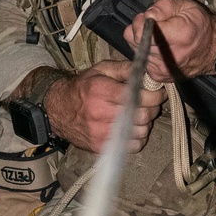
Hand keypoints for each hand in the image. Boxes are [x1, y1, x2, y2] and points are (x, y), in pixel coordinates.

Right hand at [45, 59, 165, 153]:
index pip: (139, 97)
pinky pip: (133, 146)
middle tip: (148, 104)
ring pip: (141, 132)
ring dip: (145, 124)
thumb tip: (148, 72)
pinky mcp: (101, 146)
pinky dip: (137, 138)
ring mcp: (101, 132)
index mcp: (102, 91)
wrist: (58, 109)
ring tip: (137, 115)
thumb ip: (125, 69)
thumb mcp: (101, 70)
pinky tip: (130, 128)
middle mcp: (101, 113)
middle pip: (143, 115)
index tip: (157, 92)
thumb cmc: (83, 87)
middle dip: (151, 108)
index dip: (155, 95)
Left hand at [124, 0, 215, 81]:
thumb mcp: (185, 4)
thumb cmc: (198, 24)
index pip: (143, 32)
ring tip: (160, 37)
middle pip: (136, 40)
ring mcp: (164, 68)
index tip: (149, 18)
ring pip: (136, 50)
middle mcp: (171, 55)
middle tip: (155, 26)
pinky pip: (141, 61)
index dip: (141, 21)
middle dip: (141, 29)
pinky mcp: (159, 76)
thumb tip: (147, 15)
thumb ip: (163, 6)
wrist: (212, 49)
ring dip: (143, 41)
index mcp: (179, 35)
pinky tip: (159, 48)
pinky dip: (146, 53)